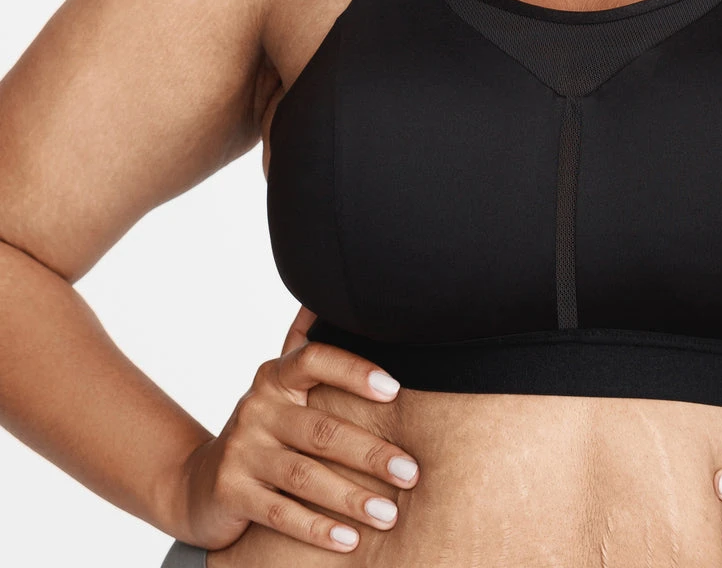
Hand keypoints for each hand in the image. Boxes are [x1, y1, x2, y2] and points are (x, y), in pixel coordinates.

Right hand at [179, 305, 419, 553]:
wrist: (198, 481)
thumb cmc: (265, 428)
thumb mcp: (282, 385)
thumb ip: (306, 344)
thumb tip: (328, 294)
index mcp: (276, 376)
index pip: (313, 359)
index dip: (353, 370)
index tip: (394, 388)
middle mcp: (257, 407)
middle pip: (321, 429)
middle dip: (371, 453)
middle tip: (411, 472)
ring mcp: (242, 451)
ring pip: (305, 475)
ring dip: (352, 497)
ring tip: (390, 513)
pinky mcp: (231, 493)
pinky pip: (281, 513)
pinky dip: (318, 528)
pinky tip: (350, 540)